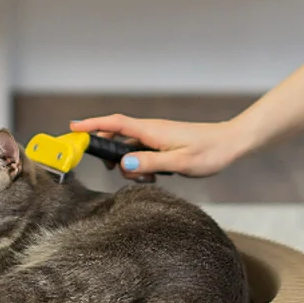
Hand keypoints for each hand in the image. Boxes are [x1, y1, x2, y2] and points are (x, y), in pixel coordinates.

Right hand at [69, 115, 247, 180]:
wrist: (231, 143)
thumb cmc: (210, 151)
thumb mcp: (180, 161)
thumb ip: (150, 163)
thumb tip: (123, 164)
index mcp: (152, 131)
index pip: (115, 124)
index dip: (92, 124)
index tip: (72, 127)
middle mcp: (151, 131)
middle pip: (117, 136)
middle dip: (107, 152)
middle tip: (109, 170)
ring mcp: (157, 137)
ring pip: (130, 148)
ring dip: (129, 164)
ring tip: (148, 178)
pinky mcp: (163, 144)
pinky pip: (142, 153)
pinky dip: (140, 165)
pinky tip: (153, 176)